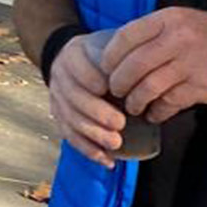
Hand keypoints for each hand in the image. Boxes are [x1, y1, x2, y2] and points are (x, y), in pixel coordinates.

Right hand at [47, 35, 125, 168]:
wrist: (72, 60)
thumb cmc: (100, 56)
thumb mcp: (110, 46)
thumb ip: (124, 55)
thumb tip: (148, 68)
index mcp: (73, 55)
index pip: (79, 68)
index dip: (94, 80)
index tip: (112, 89)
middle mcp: (61, 77)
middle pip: (74, 97)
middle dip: (96, 113)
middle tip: (119, 123)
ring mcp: (57, 99)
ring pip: (71, 120)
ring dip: (93, 134)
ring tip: (115, 144)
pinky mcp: (59, 118)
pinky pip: (70, 136)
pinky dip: (88, 150)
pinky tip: (106, 160)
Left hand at [102, 7, 206, 123]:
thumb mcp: (181, 21)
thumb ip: (152, 34)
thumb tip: (117, 55)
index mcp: (167, 19)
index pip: (124, 38)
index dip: (109, 57)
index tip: (105, 68)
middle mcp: (176, 39)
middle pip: (132, 66)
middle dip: (118, 84)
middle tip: (115, 92)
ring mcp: (189, 64)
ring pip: (147, 88)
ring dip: (135, 101)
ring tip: (133, 106)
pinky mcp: (201, 87)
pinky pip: (168, 103)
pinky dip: (156, 111)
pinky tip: (154, 113)